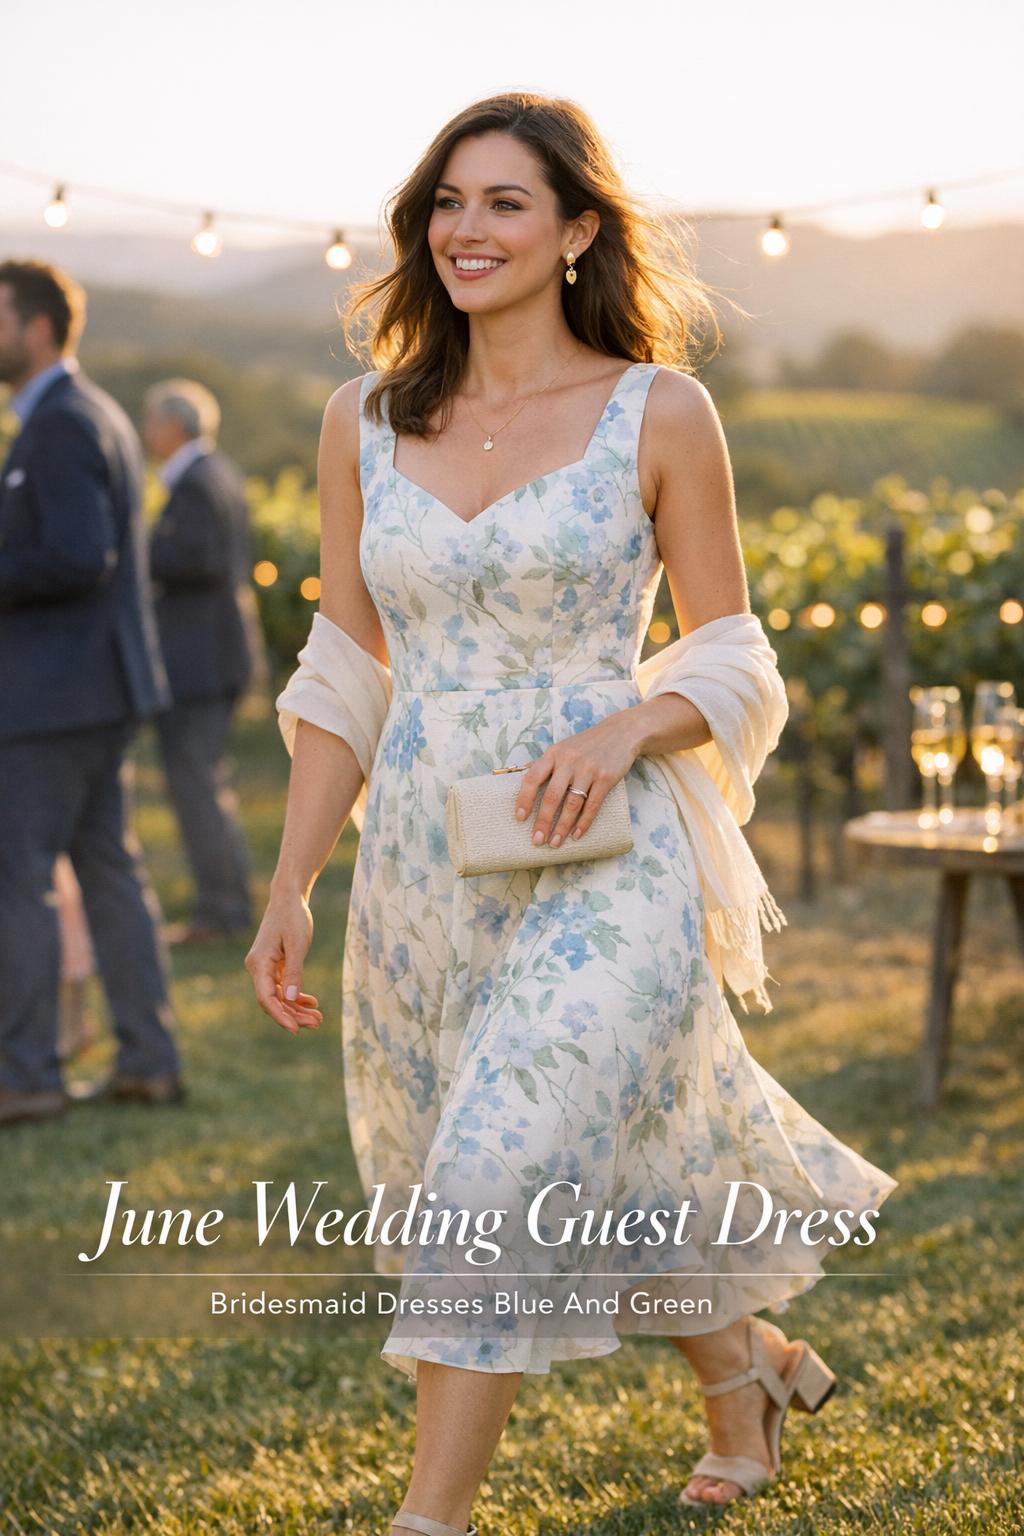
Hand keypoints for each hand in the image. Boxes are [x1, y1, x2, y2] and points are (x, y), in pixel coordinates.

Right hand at [244, 891, 322, 1035]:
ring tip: (318, 1019)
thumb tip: (292, 999)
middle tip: (317, 1024)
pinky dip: (297, 996)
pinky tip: (312, 1003)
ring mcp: (265, 968)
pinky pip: (283, 987)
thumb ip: (294, 972)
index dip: (281, 1016)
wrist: (289, 897)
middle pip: (273, 1001)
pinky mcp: (274, 965)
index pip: (266, 998)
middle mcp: (257, 968)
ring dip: (297, 1009)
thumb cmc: (293, 917)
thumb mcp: (297, 944)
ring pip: (279, 996)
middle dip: (293, 1015)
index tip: (296, 1030)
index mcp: (258, 963)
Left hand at [513, 713, 640, 847]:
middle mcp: (569, 761)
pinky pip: (592, 805)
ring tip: (555, 842)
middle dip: (543, 821)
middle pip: (552, 796)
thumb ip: (545, 762)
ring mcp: (588, 770)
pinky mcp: (606, 778)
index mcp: (554, 754)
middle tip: (537, 840)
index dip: (524, 799)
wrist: (621, 733)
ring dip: (562, 826)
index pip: (533, 778)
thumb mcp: (563, 747)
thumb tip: (522, 775)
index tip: (519, 818)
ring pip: (572, 804)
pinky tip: (577, 835)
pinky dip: (584, 822)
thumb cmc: (587, 744)